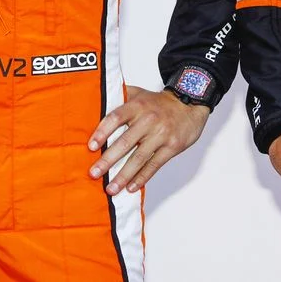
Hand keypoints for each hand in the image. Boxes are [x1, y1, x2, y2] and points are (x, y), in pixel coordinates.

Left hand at [86, 85, 208, 194]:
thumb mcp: (140, 93)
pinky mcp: (172, 147)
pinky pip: (154, 165)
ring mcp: (161, 134)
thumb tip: (96, 100)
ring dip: (123, 175)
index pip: (116, 118)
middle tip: (94, 173)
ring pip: (139, 158)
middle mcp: (148, 120)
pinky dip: (142, 177)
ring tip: (111, 188)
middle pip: (125, 142)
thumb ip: (120, 95)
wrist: (190, 104)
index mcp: (137, 105)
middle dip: (108, 160)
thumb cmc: (159, 103)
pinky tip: (131, 187)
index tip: (91, 147)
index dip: (102, 132)